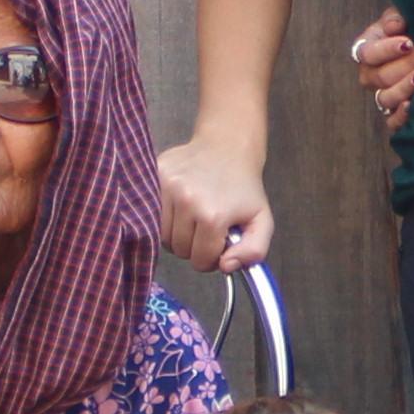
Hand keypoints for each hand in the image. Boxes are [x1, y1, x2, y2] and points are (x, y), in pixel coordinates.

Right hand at [157, 135, 272, 270]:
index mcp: (213, 216)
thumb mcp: (262, 220)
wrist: (228, 146)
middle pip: (179, 250)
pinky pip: (151, 214)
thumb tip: (225, 266)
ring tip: (192, 218)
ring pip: (162, 235)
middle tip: (206, 230)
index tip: (217, 245)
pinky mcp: (154, 175)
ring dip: (177, 234)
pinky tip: (179, 207)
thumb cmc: (244, 187)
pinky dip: (163, 218)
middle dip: (193, 246)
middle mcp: (186, 201)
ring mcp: (167, 187)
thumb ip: (254, 251)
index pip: (200, 260)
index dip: (211, 258)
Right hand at [346, 8, 413, 139]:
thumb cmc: (410, 28)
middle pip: (381, 76)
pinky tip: (413, 105)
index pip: (368, 53)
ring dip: (404, 88)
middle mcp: (370, 75)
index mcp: (366, 50)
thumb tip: (396, 25)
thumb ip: (395, 18)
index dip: (387, 49)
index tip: (409, 42)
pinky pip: (392, 122)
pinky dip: (401, 117)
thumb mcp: (402, 16)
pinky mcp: (395, 113)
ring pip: (385, 99)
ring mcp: (381, 95)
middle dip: (406, 64)